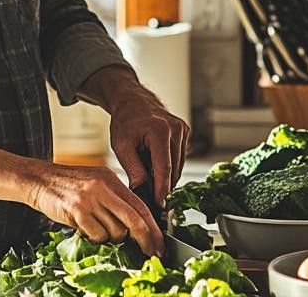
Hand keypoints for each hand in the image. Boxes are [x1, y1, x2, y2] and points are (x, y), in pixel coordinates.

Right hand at [25, 162, 164, 255]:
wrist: (39, 179)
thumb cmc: (68, 184)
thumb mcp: (96, 182)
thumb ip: (115, 198)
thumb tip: (137, 225)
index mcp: (111, 179)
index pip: (140, 206)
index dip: (154, 228)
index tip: (160, 243)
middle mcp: (102, 187)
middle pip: (134, 220)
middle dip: (146, 240)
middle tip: (151, 252)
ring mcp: (90, 199)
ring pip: (115, 232)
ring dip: (111, 238)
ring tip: (97, 227)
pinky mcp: (76, 212)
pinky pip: (96, 236)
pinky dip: (94, 238)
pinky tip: (85, 227)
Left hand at [106, 82, 190, 208]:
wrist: (132, 101)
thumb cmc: (125, 121)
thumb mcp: (122, 147)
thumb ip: (133, 170)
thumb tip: (142, 193)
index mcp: (159, 131)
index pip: (164, 168)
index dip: (162, 190)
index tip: (160, 206)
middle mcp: (176, 129)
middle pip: (173, 169)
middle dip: (162, 185)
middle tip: (148, 194)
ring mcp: (183, 130)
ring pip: (178, 166)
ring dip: (165, 175)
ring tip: (147, 170)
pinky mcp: (186, 132)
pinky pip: (179, 158)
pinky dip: (169, 165)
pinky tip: (154, 161)